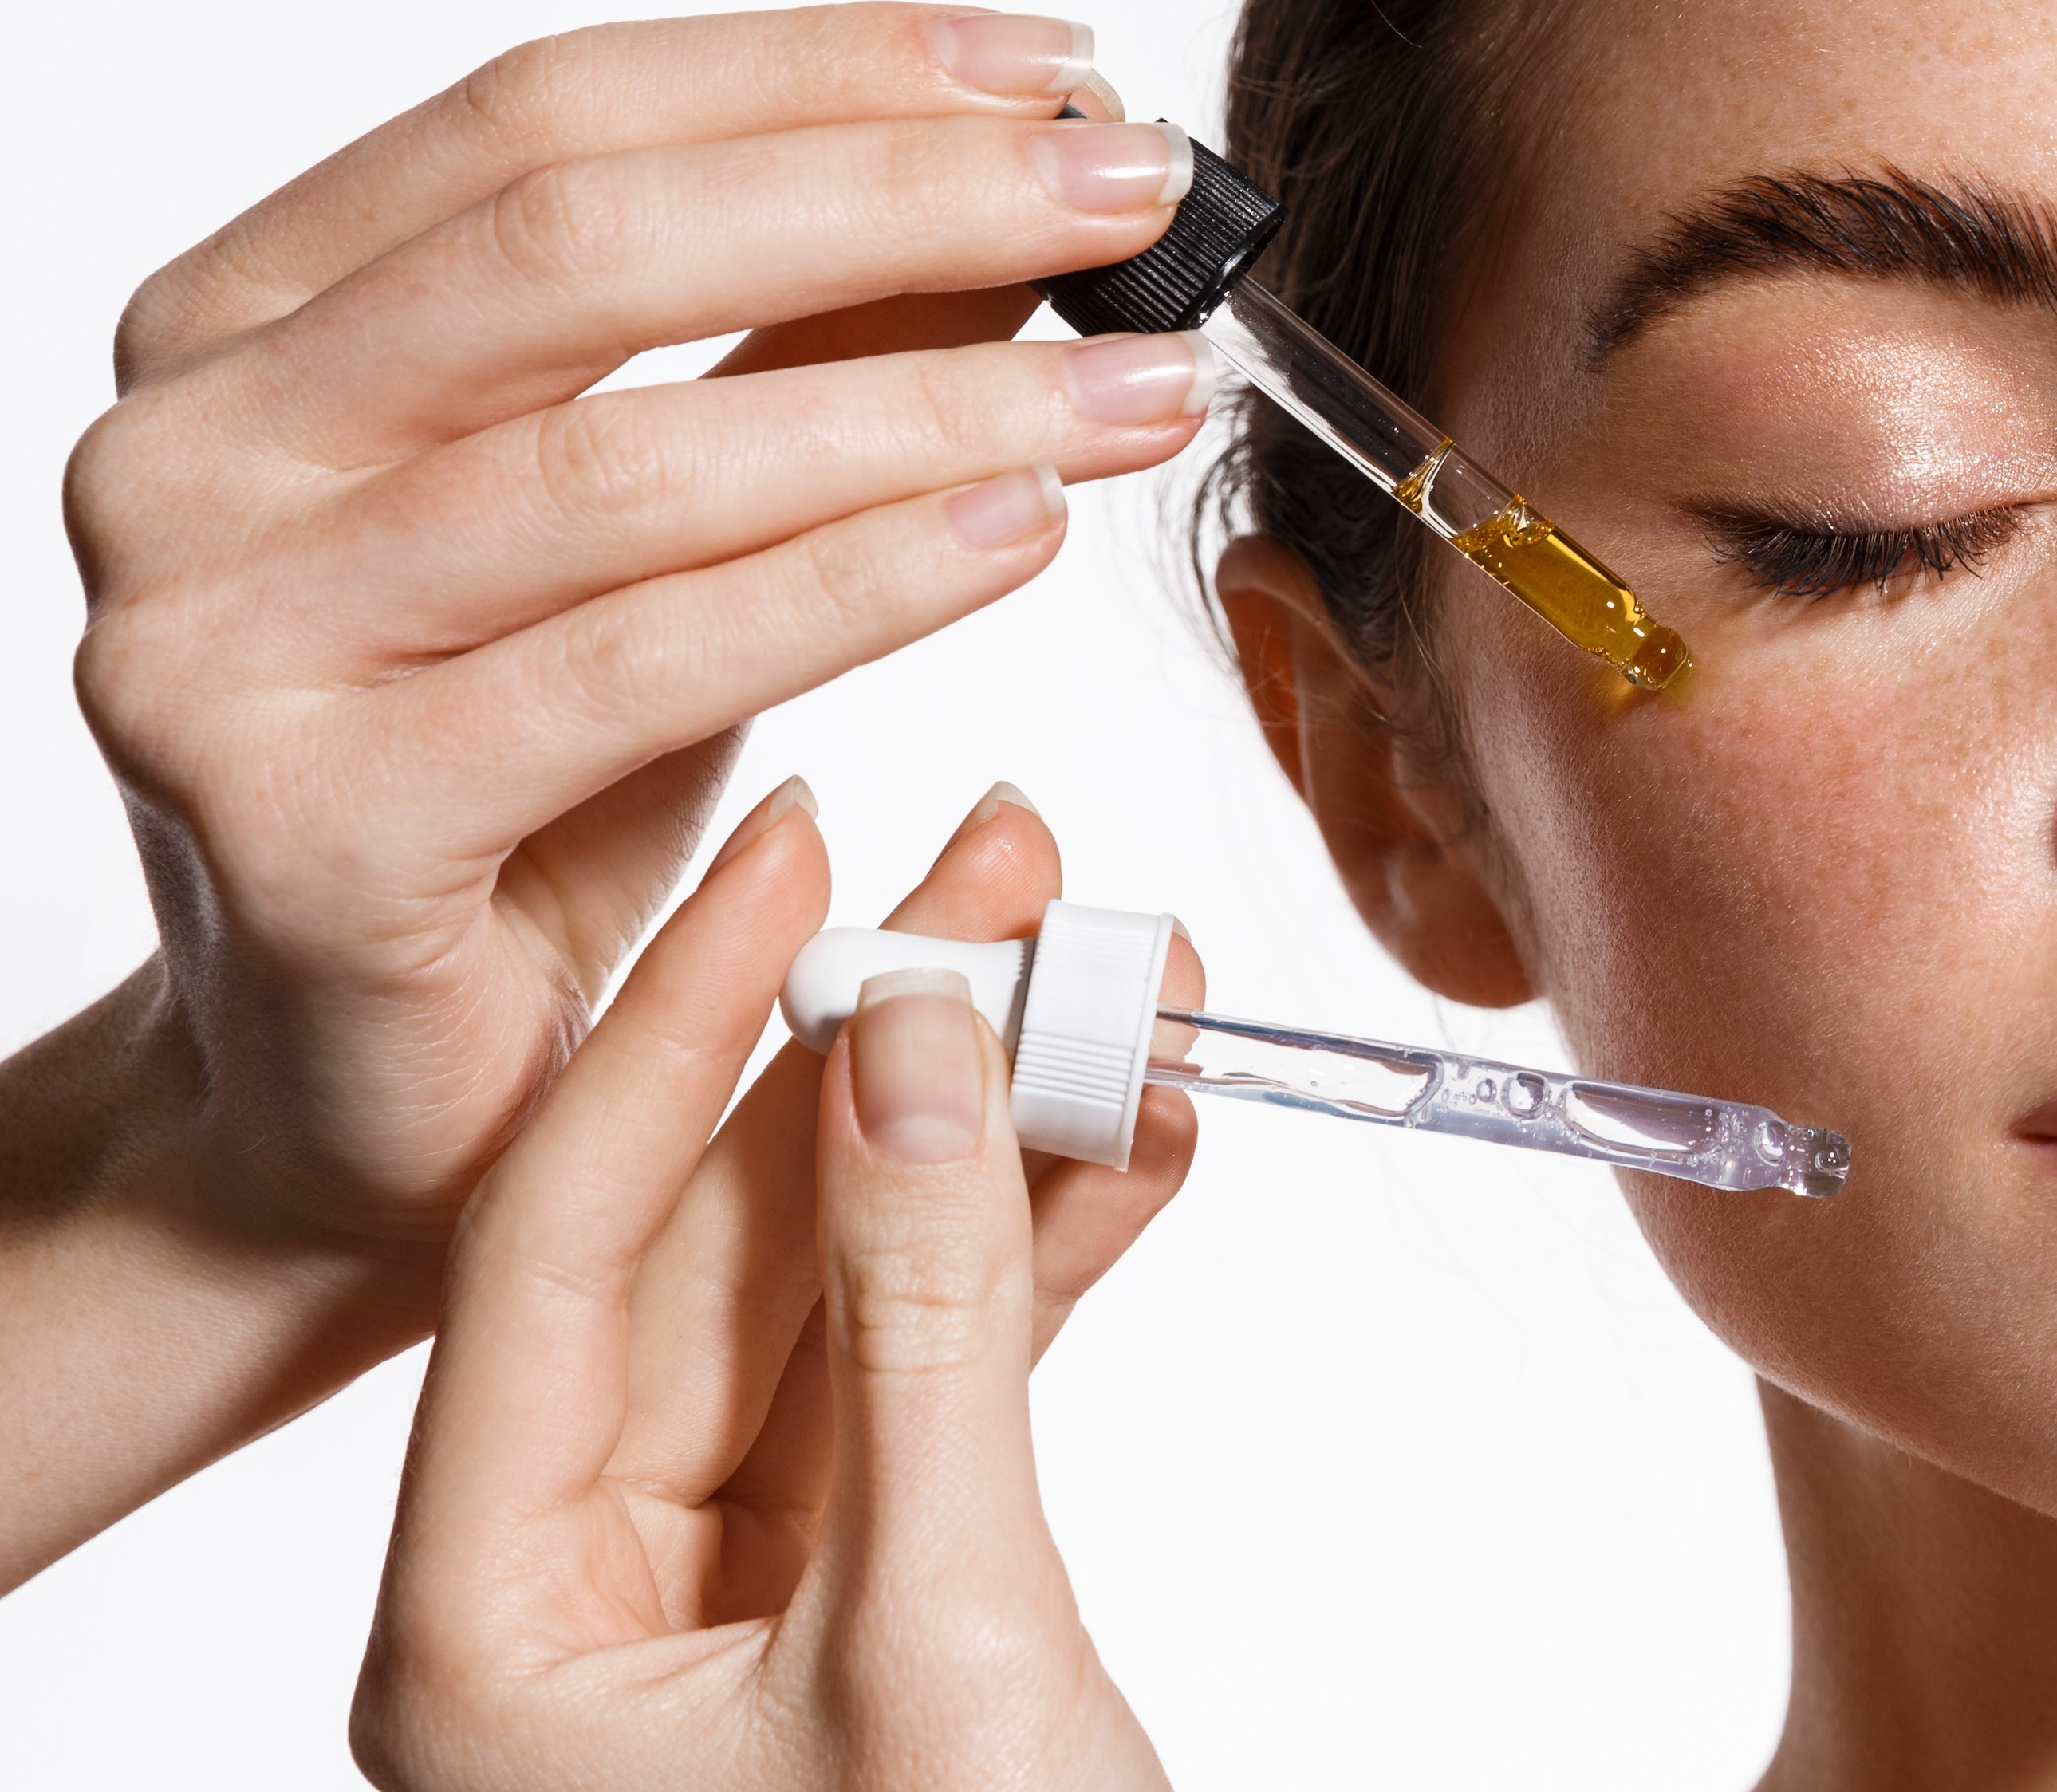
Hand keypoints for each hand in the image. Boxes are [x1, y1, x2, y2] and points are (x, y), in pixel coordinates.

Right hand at [10, 3, 1206, 1577]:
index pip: (549, 113)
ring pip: (626, 462)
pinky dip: (859, 586)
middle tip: (1137, 189)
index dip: (820, 67)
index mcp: (241, 323)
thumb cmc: (525, 780)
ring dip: (931, 401)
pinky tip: (1024, 529)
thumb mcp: (670, 520)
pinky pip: (638, 668)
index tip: (1058, 63)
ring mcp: (215, 643)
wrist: (367, 1095)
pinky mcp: (307, 829)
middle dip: (900, 196)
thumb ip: (803, 339)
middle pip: (581, 246)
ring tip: (1144, 385)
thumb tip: (1031, 173)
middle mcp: (185, 454)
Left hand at [352, 781, 1193, 1790]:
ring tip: (1123, 975)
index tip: (800, 856)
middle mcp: (576, 1600)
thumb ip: (924, 1323)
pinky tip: (1142, 1141)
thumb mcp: (939, 1631)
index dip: (687, 1027)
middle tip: (1006, 870)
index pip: (560, 1246)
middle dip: (884, 1056)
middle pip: (726, 1250)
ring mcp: (728, 1601)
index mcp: (483, 1631)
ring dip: (999, 1140)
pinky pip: (942, 1385)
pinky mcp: (869, 1604)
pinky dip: (1048, 1265)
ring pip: (856, 1299)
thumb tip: (917, 1041)